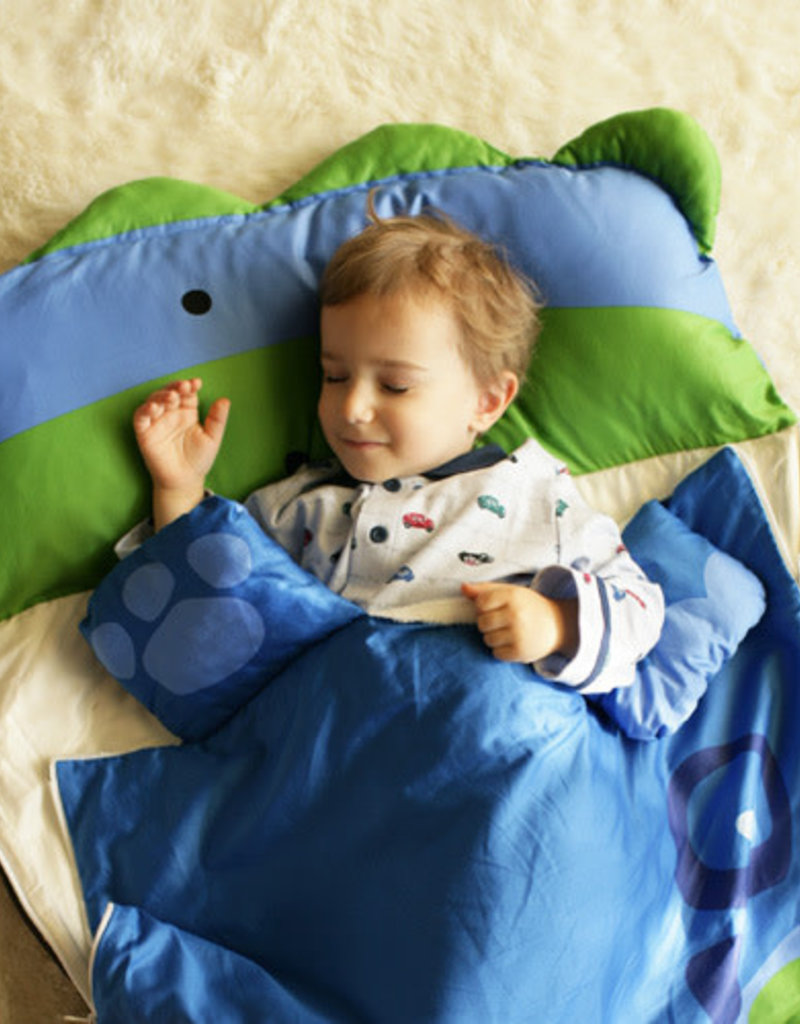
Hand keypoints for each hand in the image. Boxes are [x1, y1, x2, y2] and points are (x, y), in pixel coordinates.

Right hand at [133, 378, 229, 528]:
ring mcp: (157, 422)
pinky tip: (154, 408)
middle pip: (169, 393)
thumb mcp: (212, 438)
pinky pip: (140, 417)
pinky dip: (145, 410)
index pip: (187, 393)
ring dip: (161, 396)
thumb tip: (225, 400)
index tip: (196, 383)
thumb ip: (217, 419)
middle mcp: (171, 413)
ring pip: (153, 401)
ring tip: (172, 397)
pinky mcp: (144, 432)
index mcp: (187, 412)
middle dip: (175, 387)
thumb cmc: (199, 459)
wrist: (185, 481)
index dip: (189, 385)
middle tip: (184, 387)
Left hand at [461, 581, 577, 663]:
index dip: (483, 607)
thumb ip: (485, 590)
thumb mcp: (510, 592)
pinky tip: (513, 642)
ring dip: (494, 637)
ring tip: (509, 631)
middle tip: (502, 620)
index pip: (480, 603)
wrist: (558, 625)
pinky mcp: (520, 652)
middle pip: (482, 623)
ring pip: (487, 639)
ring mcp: (518, 634)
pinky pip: (496, 653)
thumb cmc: (528, 606)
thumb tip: (463, 588)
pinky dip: (501, 650)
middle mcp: (515, 614)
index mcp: (512, 596)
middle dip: (488, 623)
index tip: (495, 607)